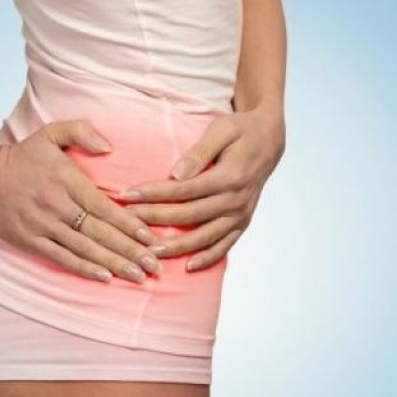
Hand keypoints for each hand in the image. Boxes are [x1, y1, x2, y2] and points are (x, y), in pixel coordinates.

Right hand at [0, 119, 163, 283]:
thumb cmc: (20, 155)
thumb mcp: (50, 133)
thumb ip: (82, 132)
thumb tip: (109, 147)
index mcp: (67, 181)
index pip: (105, 207)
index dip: (129, 224)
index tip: (150, 237)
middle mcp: (58, 205)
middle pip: (100, 232)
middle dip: (130, 250)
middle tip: (154, 265)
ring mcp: (43, 225)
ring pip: (85, 248)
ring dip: (113, 263)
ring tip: (138, 277)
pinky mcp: (29, 240)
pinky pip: (61, 257)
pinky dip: (83, 268)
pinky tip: (104, 277)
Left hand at [117, 107, 285, 271]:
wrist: (269, 141)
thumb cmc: (241, 130)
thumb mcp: (222, 129)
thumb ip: (199, 152)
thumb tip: (176, 174)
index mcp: (230, 176)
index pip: (184, 189)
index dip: (154, 193)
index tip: (127, 195)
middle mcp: (236, 199)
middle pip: (189, 215)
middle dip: (155, 218)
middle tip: (127, 222)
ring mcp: (241, 214)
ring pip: (204, 237)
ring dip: (176, 247)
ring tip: (149, 252)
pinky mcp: (243, 223)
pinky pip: (225, 245)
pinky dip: (208, 258)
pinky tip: (188, 267)